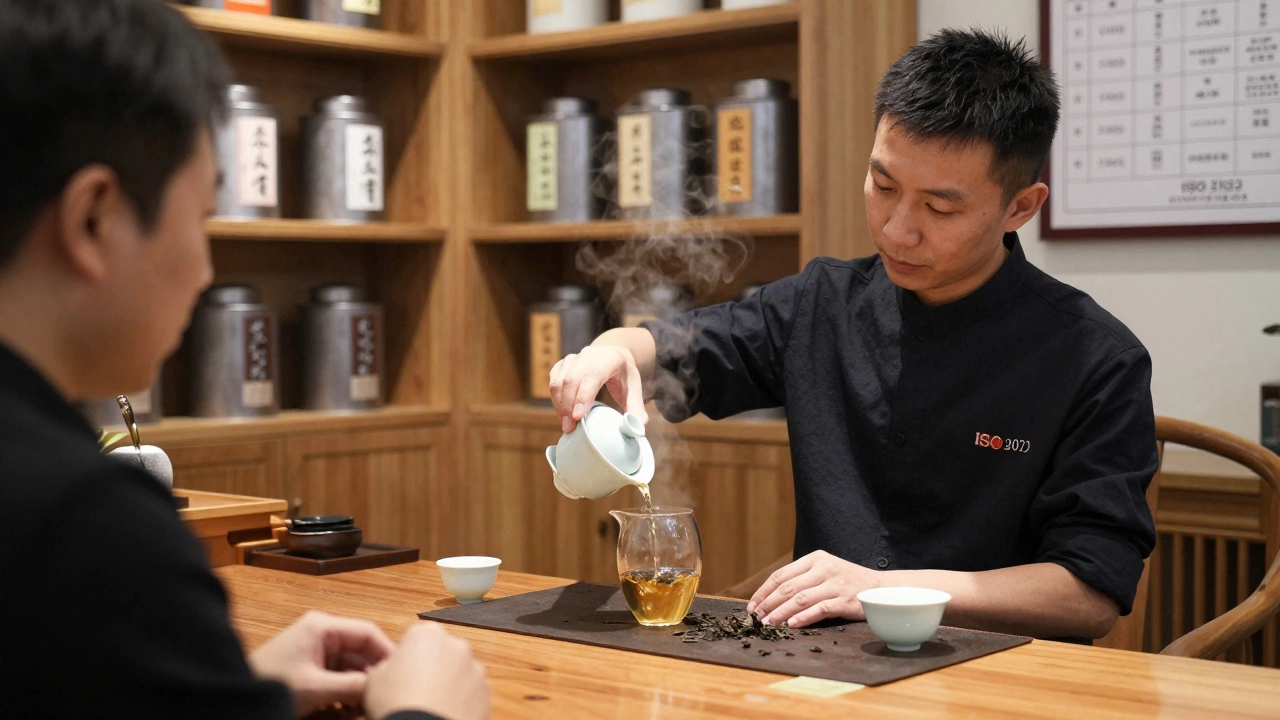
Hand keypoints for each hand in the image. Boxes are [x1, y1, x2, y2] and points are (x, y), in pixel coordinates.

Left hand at [248, 610, 394, 715]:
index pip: (368, 633)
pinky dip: (345, 693)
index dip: (386, 652)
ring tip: (364, 707)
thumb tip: (379, 687)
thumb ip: (352, 686)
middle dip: (371, 676)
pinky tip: (347, 711)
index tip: (399, 673)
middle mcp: (320, 634)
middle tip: (381, 696)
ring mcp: (314, 651)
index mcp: (322, 627)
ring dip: (358, 687)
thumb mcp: (316, 688)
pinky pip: (337, 677)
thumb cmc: (268, 684)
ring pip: (350, 667)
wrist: (238, 698)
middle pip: (360, 652)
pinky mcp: (308, 668)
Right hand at [364, 621, 489, 719]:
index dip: (407, 656)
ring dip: (448, 684)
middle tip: (414, 691)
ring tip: (430, 705)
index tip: (400, 673)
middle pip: (442, 652)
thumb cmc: (398, 703)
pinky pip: (471, 693)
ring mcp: (475, 669)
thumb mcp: (374, 679)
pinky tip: (445, 713)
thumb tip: (392, 671)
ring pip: (459, 673)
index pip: (417, 637)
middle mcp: (457, 645)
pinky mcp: (487, 693)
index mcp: (428, 634)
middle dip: (432, 667)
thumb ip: (386, 666)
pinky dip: (461, 701)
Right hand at [549, 345, 646, 432]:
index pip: (593, 375)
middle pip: (573, 379)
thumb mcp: (634, 389)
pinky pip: (553, 381)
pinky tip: (562, 414)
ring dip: (559, 404)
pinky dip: (555, 399)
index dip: (584, 396)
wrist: (613, 355)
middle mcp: (589, 354)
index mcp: (610, 358)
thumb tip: (637, 430)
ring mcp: (574, 358)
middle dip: (568, 405)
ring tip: (566, 424)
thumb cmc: (623, 375)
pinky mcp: (562, 364)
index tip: (578, 416)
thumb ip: (637, 409)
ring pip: (559, 380)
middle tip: (569, 428)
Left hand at [746, 551, 883, 628]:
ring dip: (781, 613)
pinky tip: (792, 625)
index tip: (753, 605)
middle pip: (788, 587)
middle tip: (757, 617)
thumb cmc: (848, 582)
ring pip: (800, 599)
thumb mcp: (825, 571)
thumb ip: (803, 579)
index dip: (764, 591)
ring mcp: (835, 584)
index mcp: (815, 559)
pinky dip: (804, 618)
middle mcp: (824, 568)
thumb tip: (771, 598)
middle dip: (769, 603)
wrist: (881, 588)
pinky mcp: (845, 600)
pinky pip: (820, 609)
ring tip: (769, 624)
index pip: (782, 575)